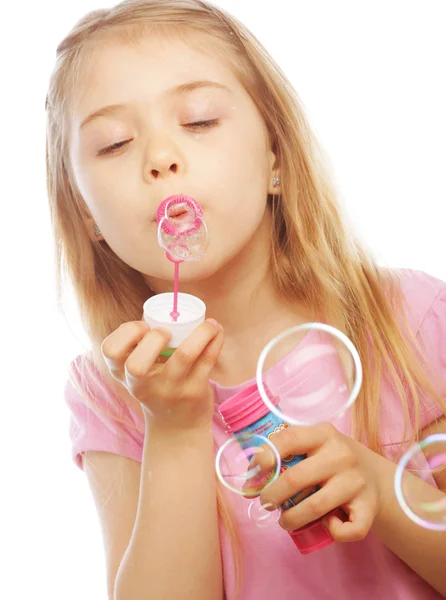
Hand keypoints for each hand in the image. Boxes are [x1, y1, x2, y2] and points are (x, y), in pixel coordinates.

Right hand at [101, 318, 223, 430]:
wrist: (177, 428)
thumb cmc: (157, 387)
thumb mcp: (140, 372)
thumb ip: (142, 346)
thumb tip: (169, 309)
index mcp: (124, 375)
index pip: (110, 351)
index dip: (125, 333)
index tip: (143, 327)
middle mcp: (143, 386)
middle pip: (136, 365)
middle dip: (152, 339)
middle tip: (166, 333)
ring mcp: (170, 390)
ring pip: (184, 356)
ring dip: (199, 333)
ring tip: (208, 324)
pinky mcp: (194, 392)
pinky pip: (208, 359)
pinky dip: (214, 339)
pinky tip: (216, 331)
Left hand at [260, 423, 381, 541]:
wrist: (378, 478)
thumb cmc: (333, 461)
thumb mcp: (316, 444)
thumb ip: (289, 452)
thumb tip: (251, 476)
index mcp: (324, 434)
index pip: (289, 439)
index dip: (266, 457)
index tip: (253, 473)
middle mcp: (342, 455)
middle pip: (296, 478)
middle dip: (272, 495)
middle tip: (265, 503)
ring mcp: (356, 482)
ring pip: (315, 507)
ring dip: (291, 519)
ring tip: (284, 522)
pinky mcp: (369, 508)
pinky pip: (345, 530)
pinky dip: (333, 532)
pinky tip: (328, 524)